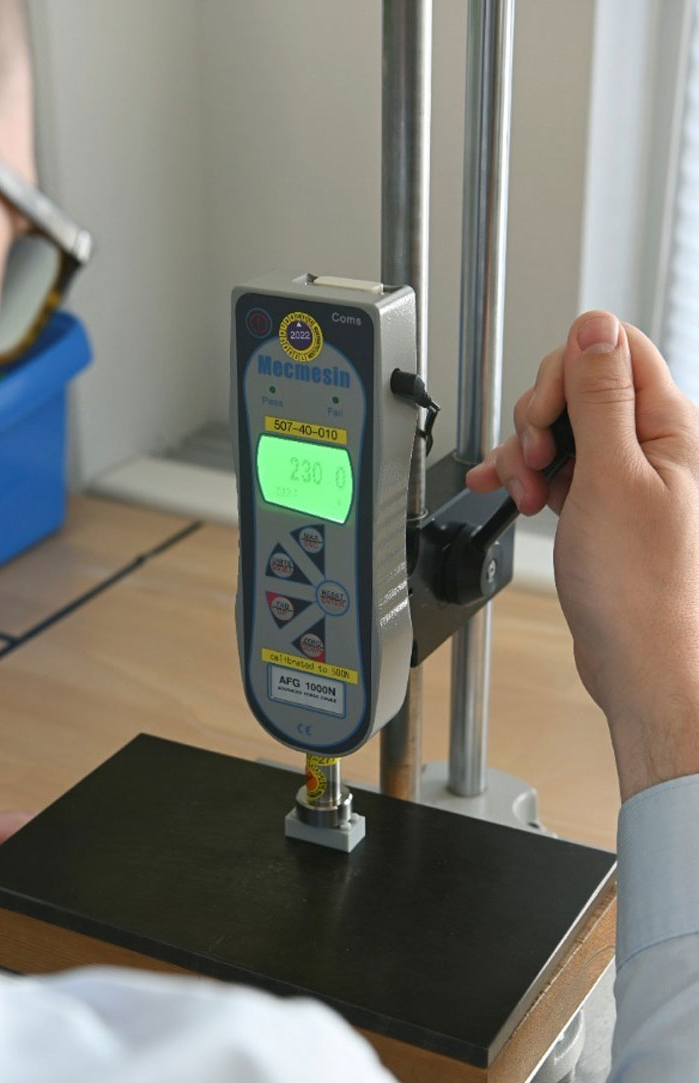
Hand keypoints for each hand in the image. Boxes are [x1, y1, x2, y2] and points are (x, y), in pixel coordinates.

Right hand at [467, 310, 698, 800]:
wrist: (639, 662)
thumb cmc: (639, 590)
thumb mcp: (612, 478)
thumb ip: (601, 397)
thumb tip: (595, 326)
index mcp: (668, 426)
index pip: (615, 349)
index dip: (566, 370)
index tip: (544, 416)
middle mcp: (650, 445)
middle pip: (580, 386)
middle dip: (539, 419)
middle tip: (537, 462)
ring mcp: (623, 476)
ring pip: (561, 429)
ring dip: (528, 453)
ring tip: (528, 494)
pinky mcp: (600, 505)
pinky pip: (556, 469)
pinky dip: (526, 477)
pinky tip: (506, 491)